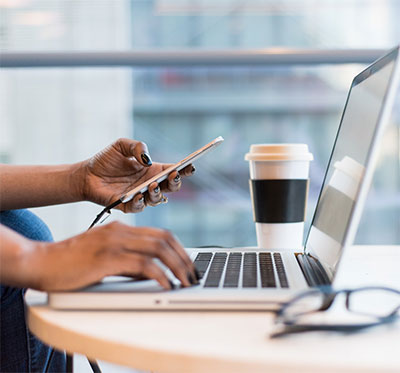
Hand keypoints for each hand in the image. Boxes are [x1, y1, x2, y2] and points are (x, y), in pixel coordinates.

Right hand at [25, 221, 197, 290]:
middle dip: (184, 258)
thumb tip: (152, 273)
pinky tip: (166, 285)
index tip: (188, 264)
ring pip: (158, 249)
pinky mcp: (107, 258)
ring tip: (186, 282)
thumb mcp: (105, 257)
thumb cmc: (71, 262)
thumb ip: (128, 261)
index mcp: (121, 228)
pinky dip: (159, 275)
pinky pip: (142, 264)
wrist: (40, 262)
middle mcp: (120, 231)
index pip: (160, 234)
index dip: (179, 249)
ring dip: (177, 266)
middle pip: (164, 239)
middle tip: (193, 275)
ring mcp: (114, 242)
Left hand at [78, 138, 193, 212]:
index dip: (184, 169)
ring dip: (158, 193)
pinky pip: (138, 207)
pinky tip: (138, 195)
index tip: (190, 166)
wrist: (86, 174)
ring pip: (157, 199)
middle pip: (170, 187)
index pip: (173, 171)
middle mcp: (149, 184)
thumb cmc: (106, 160)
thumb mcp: (122, 145)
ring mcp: (140, 196)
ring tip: (153, 185)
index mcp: (152, 170)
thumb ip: (137, 147)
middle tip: (174, 175)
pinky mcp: (127, 206)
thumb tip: (147, 159)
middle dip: (175, 182)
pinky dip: (140, 202)